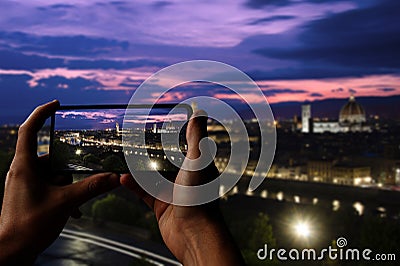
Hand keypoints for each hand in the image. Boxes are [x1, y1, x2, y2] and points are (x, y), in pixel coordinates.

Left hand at [0, 100, 119, 264]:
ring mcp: (26, 184)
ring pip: (53, 175)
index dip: (41, 113)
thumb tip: (114, 177)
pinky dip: (63, 196)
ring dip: (68, 187)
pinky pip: (51, 188)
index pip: (29, 130)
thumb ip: (91, 187)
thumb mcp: (65, 203)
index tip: (56, 104)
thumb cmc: (27, 228)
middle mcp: (23, 172)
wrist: (11, 254)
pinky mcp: (30, 195)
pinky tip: (73, 211)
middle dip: (68, 170)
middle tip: (77, 182)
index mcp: (24, 166)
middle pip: (51, 157)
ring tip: (74, 204)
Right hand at [121, 111, 244, 265]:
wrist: (193, 234)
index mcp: (196, 165)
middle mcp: (185, 178)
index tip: (158, 123)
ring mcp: (172, 191)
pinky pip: (143, 192)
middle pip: (164, 160)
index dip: (172, 134)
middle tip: (133, 140)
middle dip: (149, 151)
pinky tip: (122, 178)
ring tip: (122, 158)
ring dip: (137, 169)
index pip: (183, 144)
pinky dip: (133, 185)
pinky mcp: (161, 205)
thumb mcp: (197, 161)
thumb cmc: (199, 199)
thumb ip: (196, 136)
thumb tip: (199, 112)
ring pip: (151, 176)